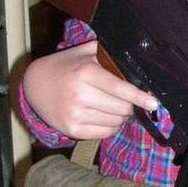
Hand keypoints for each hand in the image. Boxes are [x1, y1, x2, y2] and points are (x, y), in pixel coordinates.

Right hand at [23, 39, 157, 139]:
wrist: (34, 85)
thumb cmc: (65, 67)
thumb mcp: (84, 53)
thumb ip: (107, 54)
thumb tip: (137, 59)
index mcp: (86, 73)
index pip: (120, 88)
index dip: (140, 97)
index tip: (153, 103)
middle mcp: (80, 95)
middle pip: (122, 109)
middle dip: (129, 106)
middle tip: (124, 100)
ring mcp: (75, 114)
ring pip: (115, 122)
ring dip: (120, 117)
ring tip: (111, 107)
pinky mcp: (72, 129)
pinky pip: (104, 133)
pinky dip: (110, 127)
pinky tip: (104, 117)